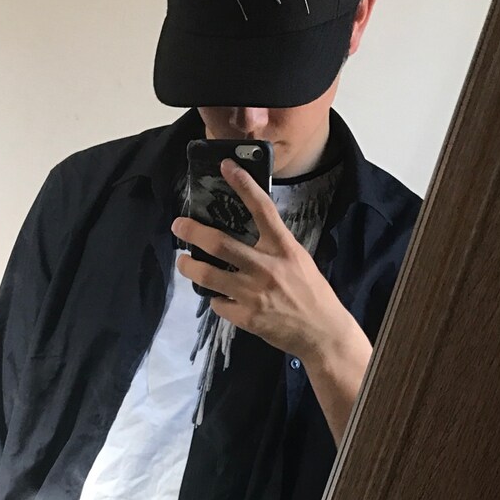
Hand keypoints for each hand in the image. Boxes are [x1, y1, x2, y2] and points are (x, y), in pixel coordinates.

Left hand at [171, 160, 371, 442]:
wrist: (322, 332)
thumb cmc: (312, 293)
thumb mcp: (298, 260)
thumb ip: (274, 247)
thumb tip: (248, 233)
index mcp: (283, 248)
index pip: (262, 209)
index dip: (243, 185)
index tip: (226, 167)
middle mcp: (266, 267)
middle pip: (220, 244)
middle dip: (193, 232)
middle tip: (178, 225)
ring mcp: (253, 293)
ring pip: (209, 276)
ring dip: (190, 266)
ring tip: (183, 262)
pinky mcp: (246, 317)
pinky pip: (218, 304)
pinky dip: (215, 299)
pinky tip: (219, 298)